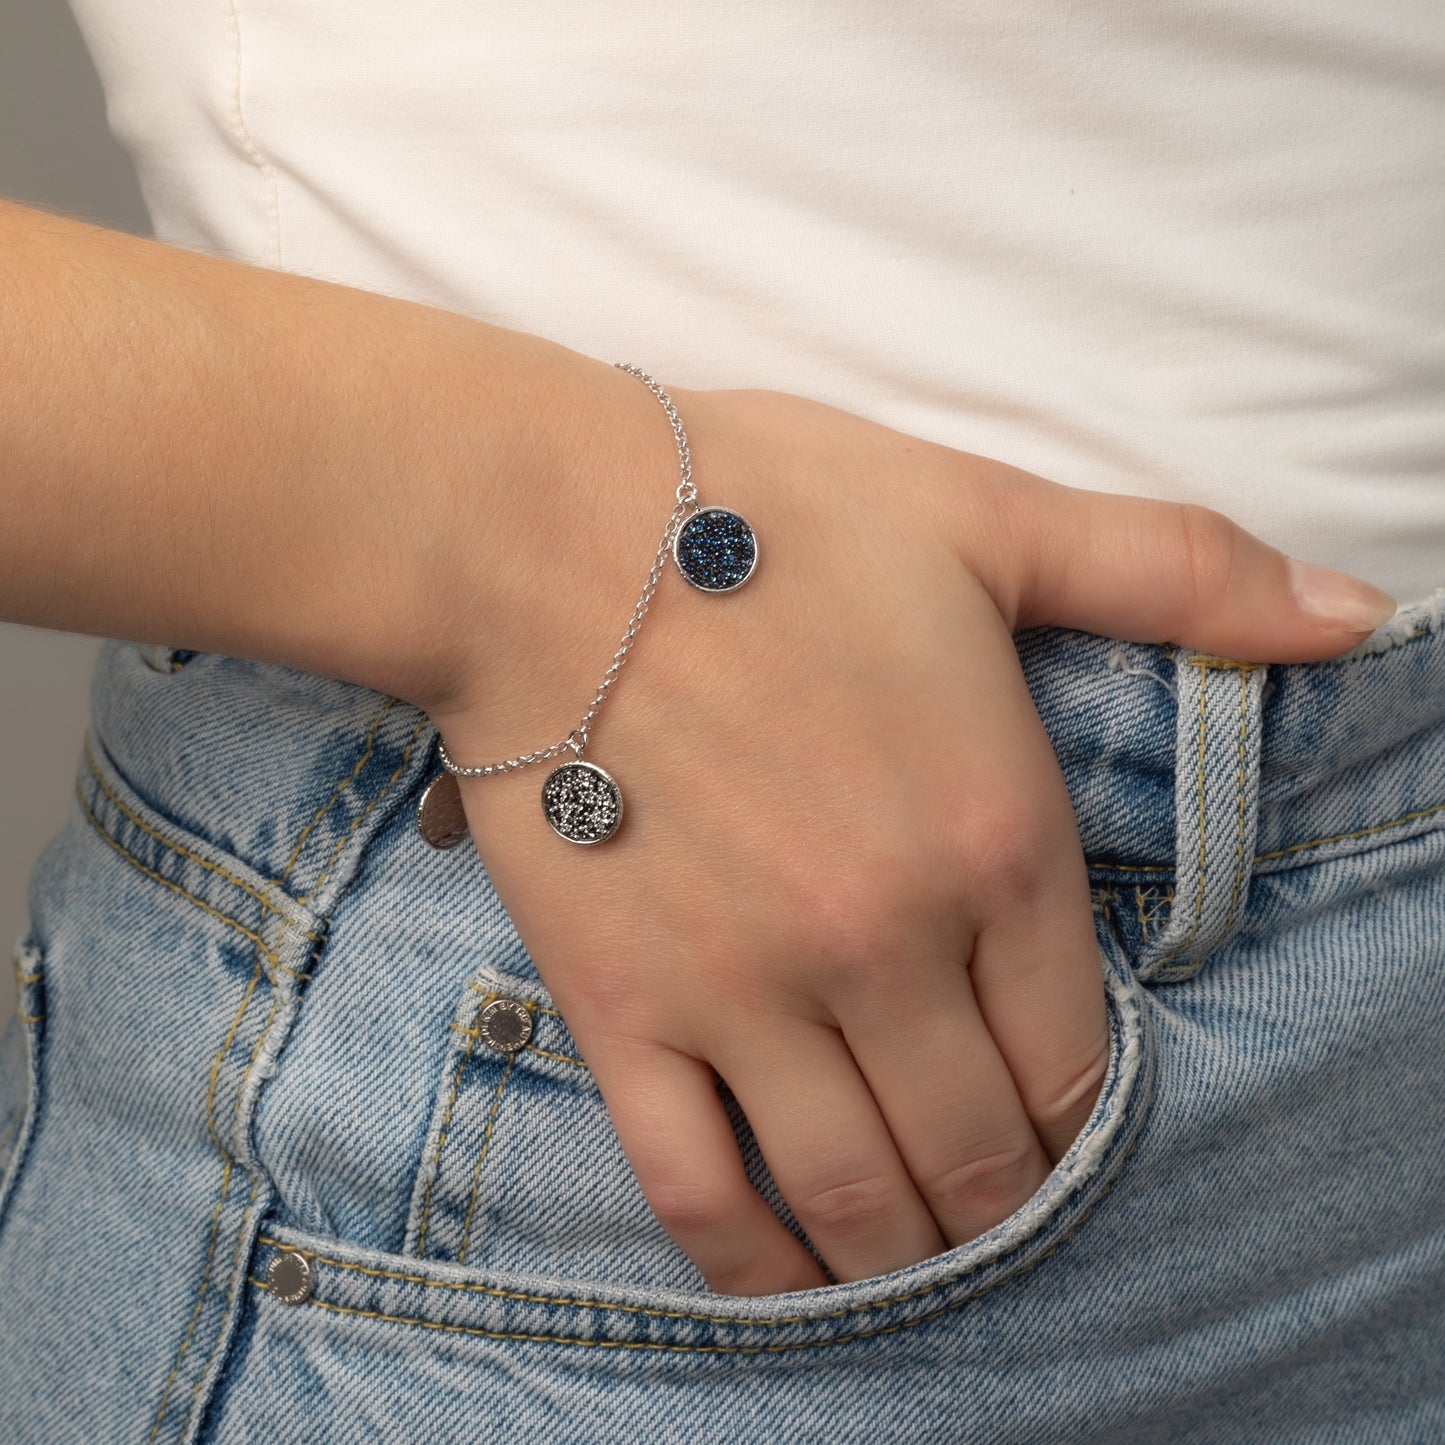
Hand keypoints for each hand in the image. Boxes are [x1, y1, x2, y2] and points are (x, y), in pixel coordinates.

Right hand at [420, 371, 1394, 1295]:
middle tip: (996, 1205)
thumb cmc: (762, 512)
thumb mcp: (987, 517)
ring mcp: (748, 988)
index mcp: (991, 835)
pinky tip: (782, 1274)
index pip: (1073, 1054)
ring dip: (905, 1255)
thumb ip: (1178, 575)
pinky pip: (694, 1186)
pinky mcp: (623, 1008)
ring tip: (916, 1256)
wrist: (539, 532)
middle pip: (979, 1151)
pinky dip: (750, 1261)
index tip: (1065, 1134)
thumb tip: (1354, 615)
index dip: (1083, 1120)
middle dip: (1005, 1202)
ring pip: (855, 1194)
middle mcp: (884, 938)